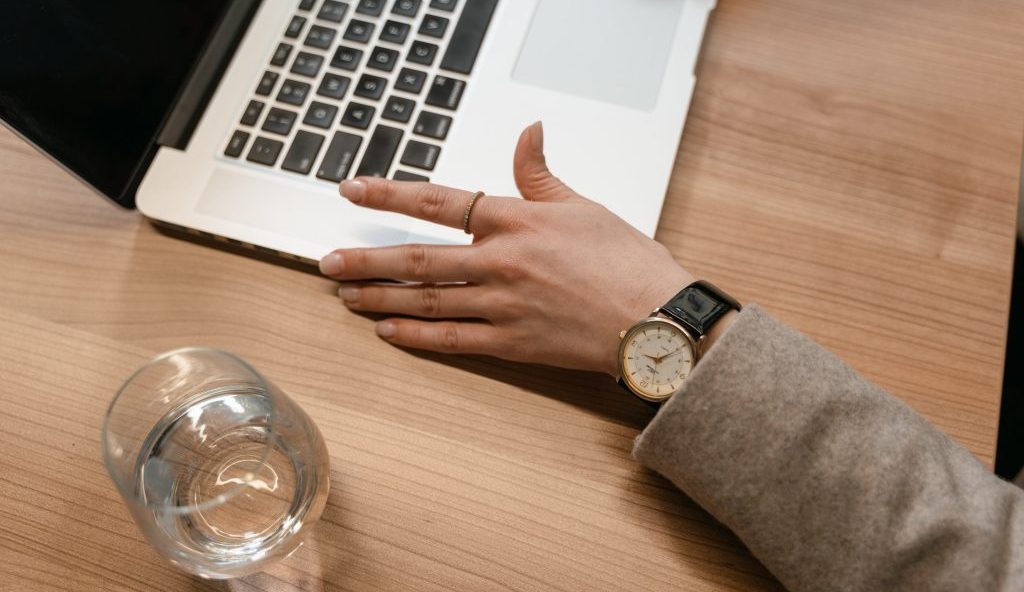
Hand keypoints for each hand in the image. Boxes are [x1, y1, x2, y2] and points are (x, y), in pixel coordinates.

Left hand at [319, 122, 695, 375]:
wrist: (657, 318)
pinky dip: (414, 335)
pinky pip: (451, 340)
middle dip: (366, 259)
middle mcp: (501, 262)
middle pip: (418, 259)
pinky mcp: (511, 344)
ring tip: (344, 293)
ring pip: (426, 300)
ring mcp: (502, 306)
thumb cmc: (628, 262)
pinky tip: (386, 330)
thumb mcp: (583, 206)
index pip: (440, 201)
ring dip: (379, 296)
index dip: (390, 194)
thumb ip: (541, 174)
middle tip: (327, 261)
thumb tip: (527, 133)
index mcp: (517, 220)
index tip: (353, 190)